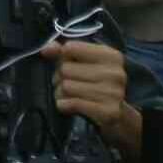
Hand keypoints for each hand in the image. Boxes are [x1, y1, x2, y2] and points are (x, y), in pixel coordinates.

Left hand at [41, 41, 140, 161]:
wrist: (114, 114)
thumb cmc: (92, 82)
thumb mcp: (79, 62)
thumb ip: (60, 52)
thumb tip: (46, 50)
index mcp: (111, 56)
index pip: (70, 48)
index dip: (64, 57)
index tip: (72, 64)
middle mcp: (116, 73)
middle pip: (65, 69)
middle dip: (60, 77)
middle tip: (70, 83)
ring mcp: (114, 93)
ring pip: (66, 86)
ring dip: (61, 92)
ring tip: (71, 95)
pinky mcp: (109, 112)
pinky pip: (71, 103)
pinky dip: (64, 105)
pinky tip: (71, 106)